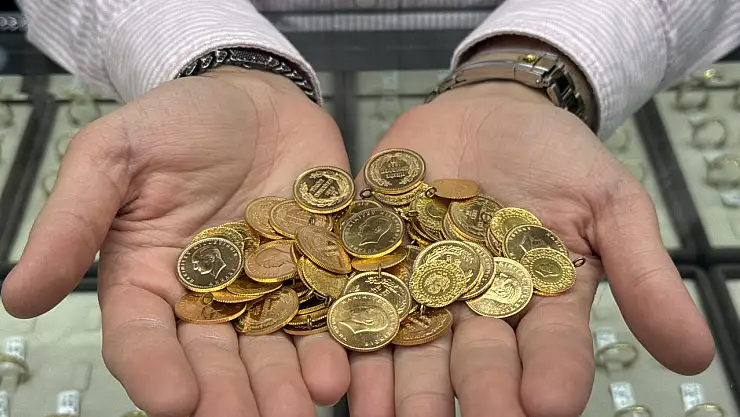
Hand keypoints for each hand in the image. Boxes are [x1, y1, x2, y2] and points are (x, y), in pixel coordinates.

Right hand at [1, 68, 350, 416]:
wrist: (255, 99)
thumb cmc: (179, 121)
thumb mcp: (113, 154)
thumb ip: (73, 220)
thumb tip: (19, 296)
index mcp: (147, 278)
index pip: (141, 338)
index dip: (153, 371)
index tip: (172, 400)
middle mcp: (207, 297)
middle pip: (213, 359)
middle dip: (229, 393)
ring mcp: (266, 289)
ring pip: (271, 349)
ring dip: (284, 382)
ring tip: (302, 405)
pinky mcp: (315, 273)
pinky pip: (324, 314)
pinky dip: (332, 343)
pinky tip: (340, 366)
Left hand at [348, 82, 714, 416]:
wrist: (488, 112)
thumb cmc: (555, 155)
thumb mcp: (610, 203)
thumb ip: (642, 272)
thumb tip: (698, 355)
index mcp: (538, 302)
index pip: (551, 348)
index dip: (553, 375)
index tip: (550, 405)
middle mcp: (476, 308)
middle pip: (473, 358)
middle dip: (472, 390)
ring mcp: (419, 285)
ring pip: (409, 344)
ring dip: (397, 385)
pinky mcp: (371, 256)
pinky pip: (355, 295)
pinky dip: (343, 330)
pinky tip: (333, 365)